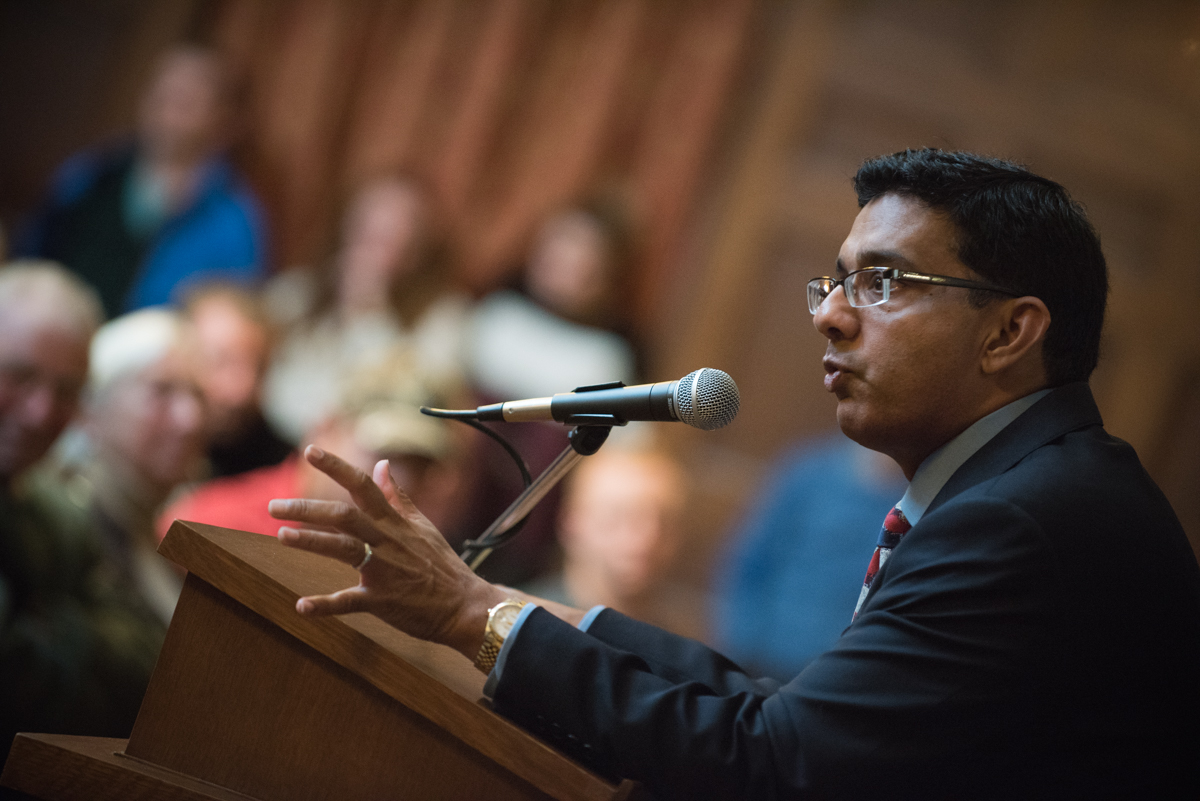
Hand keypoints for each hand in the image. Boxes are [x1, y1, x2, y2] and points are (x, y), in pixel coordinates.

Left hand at [268, 445, 507, 659]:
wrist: (464, 605)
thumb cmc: (441, 565)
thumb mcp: (422, 525)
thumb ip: (398, 496)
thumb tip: (383, 465)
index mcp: (394, 522)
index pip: (362, 485)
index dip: (336, 466)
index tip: (310, 451)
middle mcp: (386, 541)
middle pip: (344, 515)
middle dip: (308, 508)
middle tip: (274, 507)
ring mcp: (384, 570)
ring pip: (344, 549)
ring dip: (312, 542)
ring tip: (282, 535)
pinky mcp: (382, 600)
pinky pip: (350, 601)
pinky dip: (325, 605)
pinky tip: (301, 606)